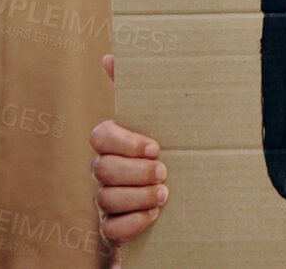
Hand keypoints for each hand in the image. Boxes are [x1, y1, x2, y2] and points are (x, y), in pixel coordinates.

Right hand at [94, 55, 167, 243]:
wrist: (184, 189)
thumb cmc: (164, 147)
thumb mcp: (156, 117)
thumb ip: (135, 87)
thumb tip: (109, 57)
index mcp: (113, 141)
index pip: (101, 136)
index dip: (126, 142)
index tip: (155, 146)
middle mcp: (104, 168)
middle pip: (103, 169)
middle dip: (136, 172)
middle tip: (164, 171)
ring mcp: (106, 197)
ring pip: (106, 198)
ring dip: (139, 197)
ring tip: (164, 193)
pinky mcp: (114, 224)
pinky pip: (111, 228)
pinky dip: (133, 222)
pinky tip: (154, 215)